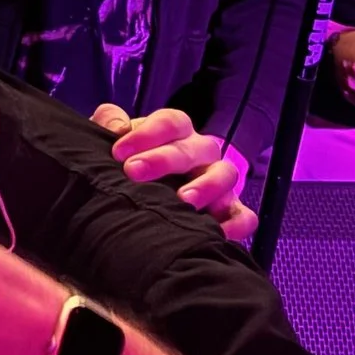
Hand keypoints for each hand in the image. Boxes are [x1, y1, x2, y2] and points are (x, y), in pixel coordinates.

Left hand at [92, 104, 255, 242]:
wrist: (142, 191)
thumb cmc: (129, 161)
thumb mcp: (115, 139)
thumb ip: (110, 121)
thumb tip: (116, 126)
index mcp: (176, 131)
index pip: (170, 122)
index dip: (145, 134)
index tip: (117, 152)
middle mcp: (201, 152)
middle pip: (193, 148)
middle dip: (163, 160)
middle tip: (133, 172)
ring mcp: (220, 180)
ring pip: (226, 175)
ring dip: (206, 186)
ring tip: (182, 200)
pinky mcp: (231, 210)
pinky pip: (244, 215)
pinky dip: (235, 224)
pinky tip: (216, 233)